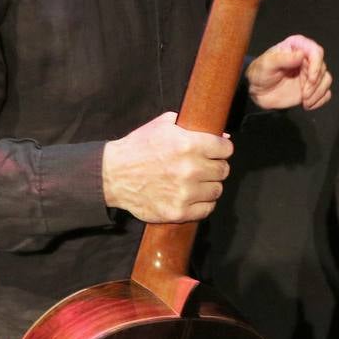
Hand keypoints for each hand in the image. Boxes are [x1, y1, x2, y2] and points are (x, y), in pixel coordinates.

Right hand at [101, 112, 231, 221]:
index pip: (226, 148)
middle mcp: (190, 169)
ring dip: (210, 186)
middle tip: (205, 167)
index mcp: (189, 144)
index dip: (222, 149)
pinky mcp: (178, 212)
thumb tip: (222, 134)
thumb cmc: (138, 148)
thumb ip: (192, 126)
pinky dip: (203, 204)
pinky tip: (194, 196)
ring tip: (197, 182)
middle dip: (216, 167)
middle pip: (223, 170)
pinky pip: (207, 209)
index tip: (218, 151)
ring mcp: (185, 193)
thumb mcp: (163, 126)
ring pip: (217, 190)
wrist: (112, 175)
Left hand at [246, 34, 332, 110]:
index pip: (316, 51)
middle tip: (303, 95)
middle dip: (315, 85)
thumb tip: (301, 55)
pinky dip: (320, 100)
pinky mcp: (313, 87)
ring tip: (305, 101)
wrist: (258, 92)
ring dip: (317, 93)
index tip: (311, 79)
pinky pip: (326, 93)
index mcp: (297, 47)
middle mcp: (307, 58)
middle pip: (322, 68)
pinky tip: (308, 105)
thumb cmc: (260, 73)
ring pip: (326, 80)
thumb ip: (283, 59)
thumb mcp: (267, 64)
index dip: (317, 66)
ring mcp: (311, 73)